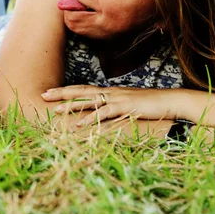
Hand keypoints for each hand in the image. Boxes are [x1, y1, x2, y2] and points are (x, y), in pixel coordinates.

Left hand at [42, 85, 178, 125]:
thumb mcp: (128, 104)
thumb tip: (102, 111)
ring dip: (72, 106)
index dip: (67, 90)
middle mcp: (110, 92)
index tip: (50, 91)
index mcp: (109, 92)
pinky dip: (91, 119)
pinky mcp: (125, 107)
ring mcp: (117, 99)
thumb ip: (114, 106)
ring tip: (56, 111)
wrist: (170, 100)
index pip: (84, 89)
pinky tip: (79, 124)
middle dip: (62, 93)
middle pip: (81, 91)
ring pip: (90, 101)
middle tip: (44, 94)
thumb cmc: (150, 104)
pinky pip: (104, 113)